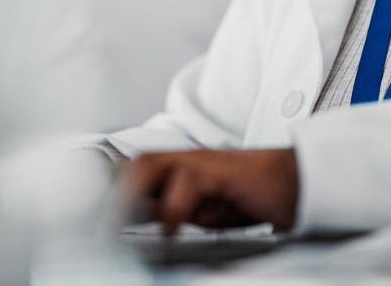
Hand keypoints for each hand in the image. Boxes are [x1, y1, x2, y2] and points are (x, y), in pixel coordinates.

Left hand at [122, 147, 298, 234]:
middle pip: (137, 163)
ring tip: (124, 225)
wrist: (294, 182)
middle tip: (105, 226)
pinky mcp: (222, 171)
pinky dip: (174, 208)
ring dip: (133, 194)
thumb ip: (172, 212)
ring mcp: (203, 162)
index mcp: (179, 169)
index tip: (96, 219)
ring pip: (152, 165)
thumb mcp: (204, 211)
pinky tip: (172, 229)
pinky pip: (188, 182)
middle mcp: (187, 161)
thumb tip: (140, 221)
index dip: (111, 190)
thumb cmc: (250, 196)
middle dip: (115, 192)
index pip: (134, 171)